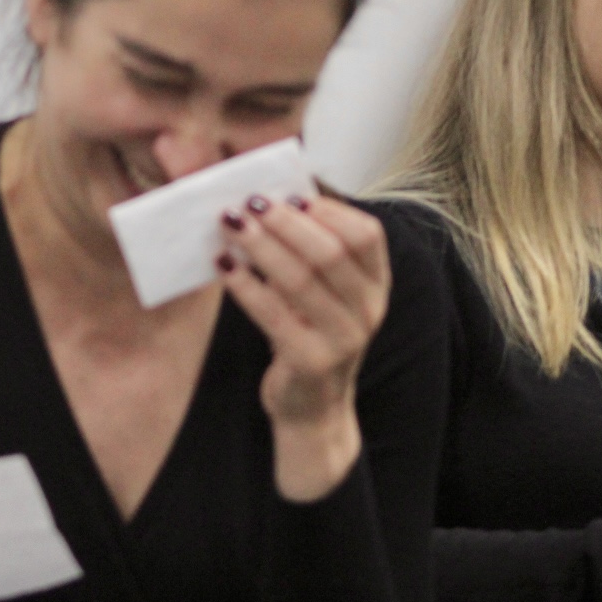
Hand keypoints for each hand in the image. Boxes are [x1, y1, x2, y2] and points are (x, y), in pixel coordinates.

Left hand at [217, 191, 390, 502]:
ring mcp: (344, 339)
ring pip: (300, 280)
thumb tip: (273, 198)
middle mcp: (369, 311)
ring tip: (230, 225)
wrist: (312, 407)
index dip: (326, 210)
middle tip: (249, 203)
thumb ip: (312, 252)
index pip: (366, 234)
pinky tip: (223, 266)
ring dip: (260, 246)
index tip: (287, 194)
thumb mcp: (325, 293)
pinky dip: (245, 285)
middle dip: (285, 222)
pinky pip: (272, 314)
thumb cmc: (311, 334)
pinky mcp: (310, 362)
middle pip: (330, 252)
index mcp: (378, 285)